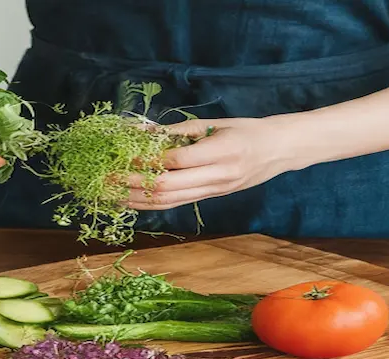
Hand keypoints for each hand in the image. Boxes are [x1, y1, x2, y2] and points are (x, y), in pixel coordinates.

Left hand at [127, 116, 310, 209]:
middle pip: (169, 186)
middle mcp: (218, 176)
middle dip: (135, 183)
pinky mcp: (210, 198)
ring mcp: (214, 190)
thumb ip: (180, 131)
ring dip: (137, 199)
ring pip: (169, 201)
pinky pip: (175, 204)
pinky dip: (149, 204)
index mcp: (222, 152)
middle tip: (108, 178)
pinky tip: (130, 201)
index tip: (124, 154)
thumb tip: (143, 132)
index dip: (148, 160)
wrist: (280, 151)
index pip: (177, 161)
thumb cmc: (248, 131)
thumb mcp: (216, 123)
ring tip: (111, 194)